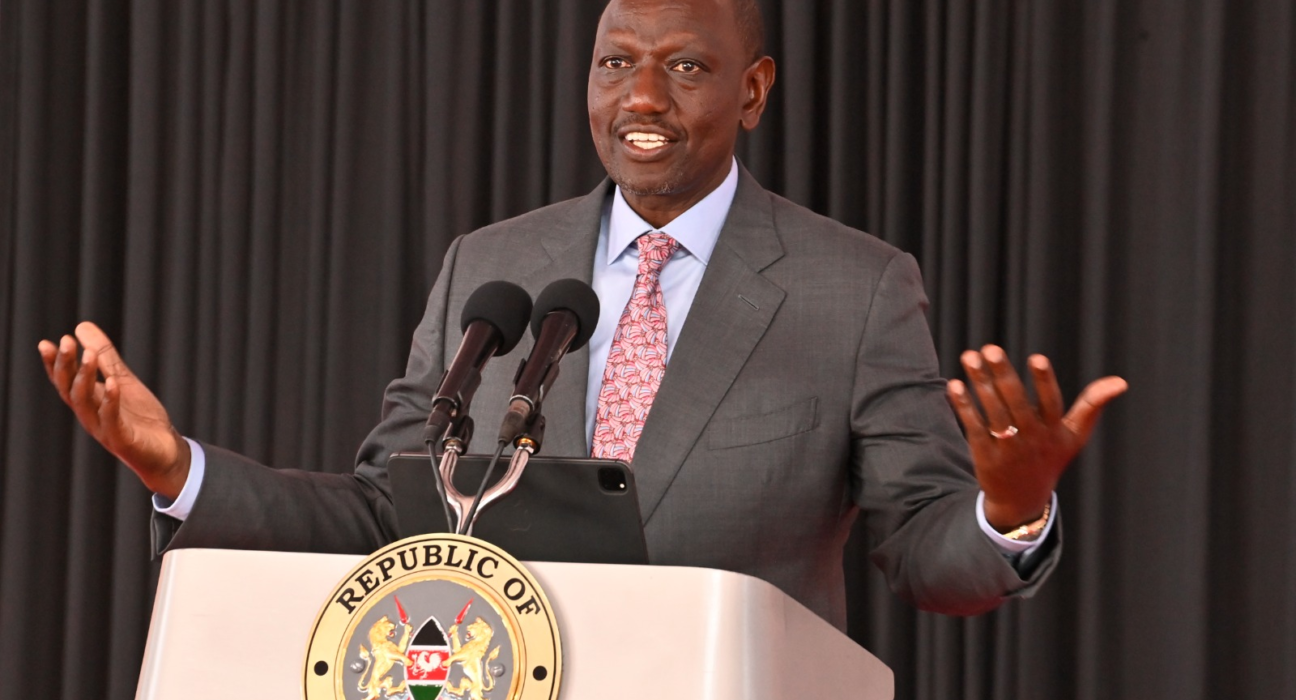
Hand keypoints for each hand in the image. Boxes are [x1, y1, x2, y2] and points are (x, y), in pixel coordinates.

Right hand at [38, 322, 189, 499]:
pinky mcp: (122, 440)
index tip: (46, 344)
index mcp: (89, 401)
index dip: (54, 364)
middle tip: (66, 342)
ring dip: (86, 378)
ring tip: (89, 355)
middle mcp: (90, 415)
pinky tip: (112, 383)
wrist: (165, 451)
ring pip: (86, 403)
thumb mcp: (122, 380)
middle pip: (70, 389)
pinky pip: (111, 419)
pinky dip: (111, 400)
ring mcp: (103, 429)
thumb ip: (105, 357)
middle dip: (66, 366)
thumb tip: (82, 327)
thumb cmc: (140, 418)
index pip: (65, 381)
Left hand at [945, 345, 1127, 531]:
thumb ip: (1092, 406)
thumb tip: (1121, 382)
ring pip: (993, 411)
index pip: (1051, 403)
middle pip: (1017, 403)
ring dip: (980, 383)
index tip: (1037, 358)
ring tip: (970, 357)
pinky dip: (964, 406)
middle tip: (991, 349)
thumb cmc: (1050, 457)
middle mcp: (1032, 439)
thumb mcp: (1075, 436)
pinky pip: (974, 426)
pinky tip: (955, 385)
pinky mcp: (985, 454)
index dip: (1045, 382)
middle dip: (1003, 375)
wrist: (1022, 499)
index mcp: (1056, 431)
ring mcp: (1008, 448)